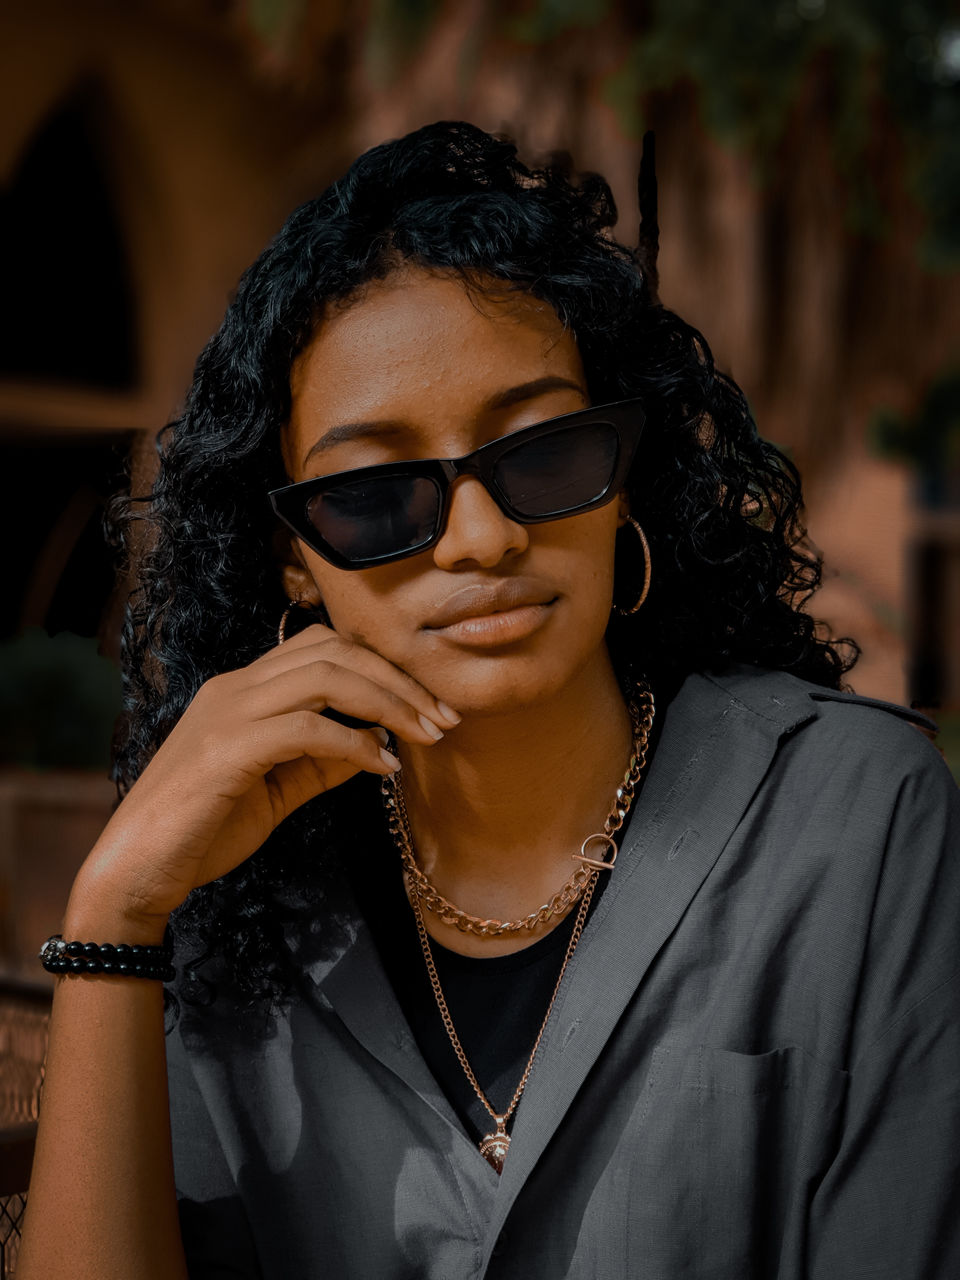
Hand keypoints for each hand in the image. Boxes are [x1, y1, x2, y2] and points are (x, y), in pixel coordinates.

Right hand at [71, 624, 458, 931]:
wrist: (137, 871)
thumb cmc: (203, 830)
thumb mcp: (278, 789)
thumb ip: (323, 760)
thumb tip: (380, 741)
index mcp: (244, 688)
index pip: (323, 646)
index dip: (383, 667)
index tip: (429, 706)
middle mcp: (235, 686)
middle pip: (334, 650)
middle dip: (399, 680)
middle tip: (444, 718)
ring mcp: (228, 712)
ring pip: (325, 675)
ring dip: (388, 703)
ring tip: (427, 736)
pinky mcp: (227, 749)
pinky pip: (306, 727)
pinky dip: (354, 741)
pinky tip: (382, 765)